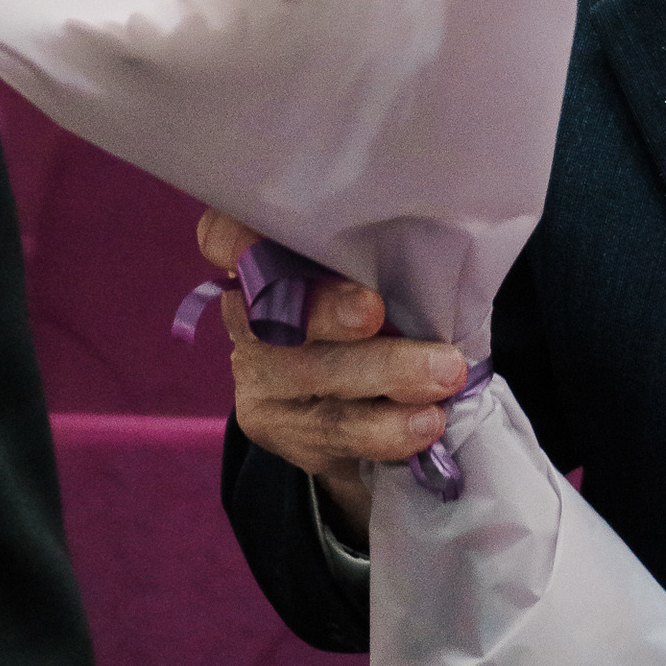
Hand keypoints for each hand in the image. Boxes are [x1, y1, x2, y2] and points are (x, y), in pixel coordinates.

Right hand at [199, 207, 461, 534]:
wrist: (374, 407)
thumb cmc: (388, 314)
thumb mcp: (385, 277)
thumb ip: (386, 262)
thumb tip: (442, 253)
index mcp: (266, 258)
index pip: (222, 236)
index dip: (237, 238)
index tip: (280, 239)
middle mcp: (246, 314)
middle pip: (266, 308)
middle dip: (325, 309)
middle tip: (376, 312)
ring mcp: (256, 374)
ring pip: (308, 373)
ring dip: (382, 374)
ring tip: (443, 377)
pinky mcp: (274, 427)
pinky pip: (328, 430)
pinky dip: (385, 427)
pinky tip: (425, 423)